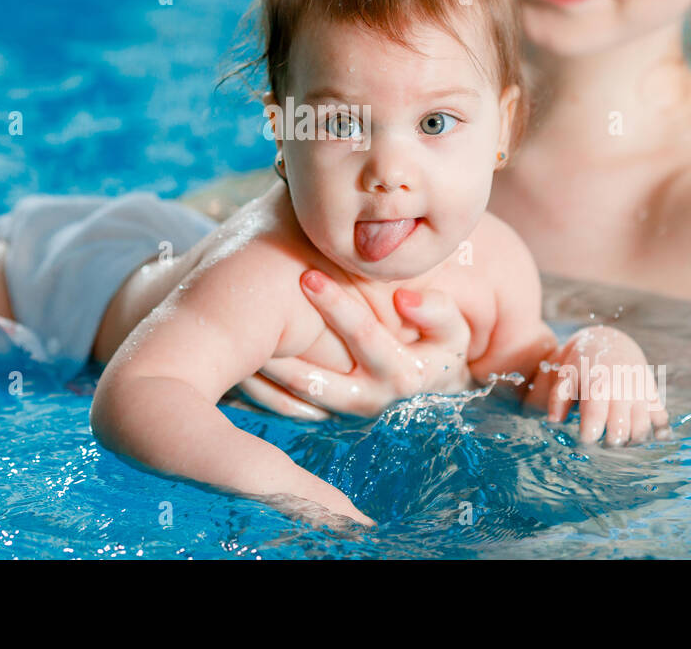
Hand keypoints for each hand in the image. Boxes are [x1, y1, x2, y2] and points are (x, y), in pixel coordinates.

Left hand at [236, 269, 473, 418]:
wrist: (435, 384)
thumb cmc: (438, 342)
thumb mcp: (451, 327)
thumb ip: (436, 311)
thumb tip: (404, 298)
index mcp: (406, 375)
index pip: (366, 336)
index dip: (338, 306)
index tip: (308, 275)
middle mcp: (374, 400)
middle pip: (323, 375)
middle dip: (289, 345)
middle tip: (258, 310)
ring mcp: (349, 411)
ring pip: (301, 396)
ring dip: (268, 374)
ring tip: (238, 344)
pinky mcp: (331, 416)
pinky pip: (291, 409)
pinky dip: (265, 393)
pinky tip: (239, 370)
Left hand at [524, 325, 670, 445]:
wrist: (610, 342)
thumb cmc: (583, 364)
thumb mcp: (566, 376)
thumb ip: (557, 399)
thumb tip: (552, 423)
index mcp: (597, 386)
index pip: (594, 419)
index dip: (589, 437)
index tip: (583, 445)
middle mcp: (621, 391)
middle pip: (621, 430)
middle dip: (610, 444)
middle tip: (601, 446)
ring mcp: (639, 393)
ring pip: (642, 429)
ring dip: (631, 443)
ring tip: (619, 442)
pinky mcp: (652, 394)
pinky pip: (662, 418)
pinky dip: (660, 432)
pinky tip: (653, 439)